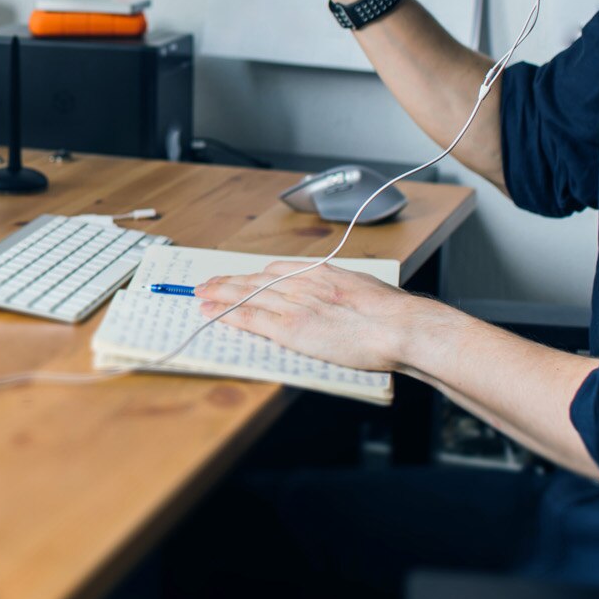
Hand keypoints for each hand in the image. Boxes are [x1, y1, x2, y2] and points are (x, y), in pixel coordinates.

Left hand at [194, 261, 430, 372]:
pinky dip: (227, 314)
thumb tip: (342, 292)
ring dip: (220, 294)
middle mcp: (302, 283)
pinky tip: (211, 312)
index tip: (241, 276)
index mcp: (321, 272)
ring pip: (247, 295)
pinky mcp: (290, 328)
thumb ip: (343, 288)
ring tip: (200, 294)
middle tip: (207, 283)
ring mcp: (294, 304)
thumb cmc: (392, 313)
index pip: (276, 270)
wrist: (398, 326)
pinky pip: (251, 318)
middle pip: (255, 279)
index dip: (253, 275)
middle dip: (228, 282)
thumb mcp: (364, 287)